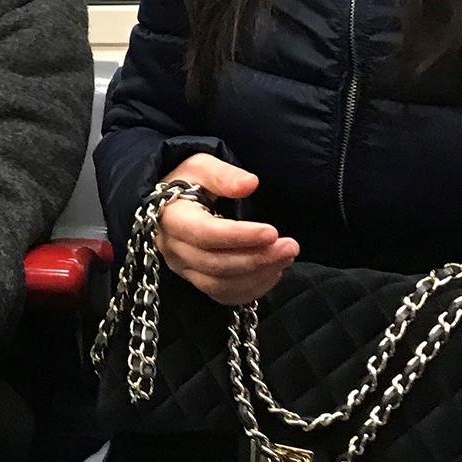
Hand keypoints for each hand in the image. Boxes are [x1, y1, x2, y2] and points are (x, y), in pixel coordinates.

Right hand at [158, 154, 297, 306]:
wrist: (171, 202)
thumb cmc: (187, 180)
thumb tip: (250, 184)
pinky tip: (273, 271)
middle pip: (215, 264)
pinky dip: (251, 289)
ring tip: (287, 257)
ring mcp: (183, 269)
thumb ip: (223, 174)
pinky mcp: (195, 281)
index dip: (240, 236)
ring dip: (258, 275)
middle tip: (291, 246)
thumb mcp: (200, 165)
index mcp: (171, 219)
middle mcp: (173, 249)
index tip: (272, 232)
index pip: (205, 234)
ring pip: (220, 285)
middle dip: (257, 258)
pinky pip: (223, 295)